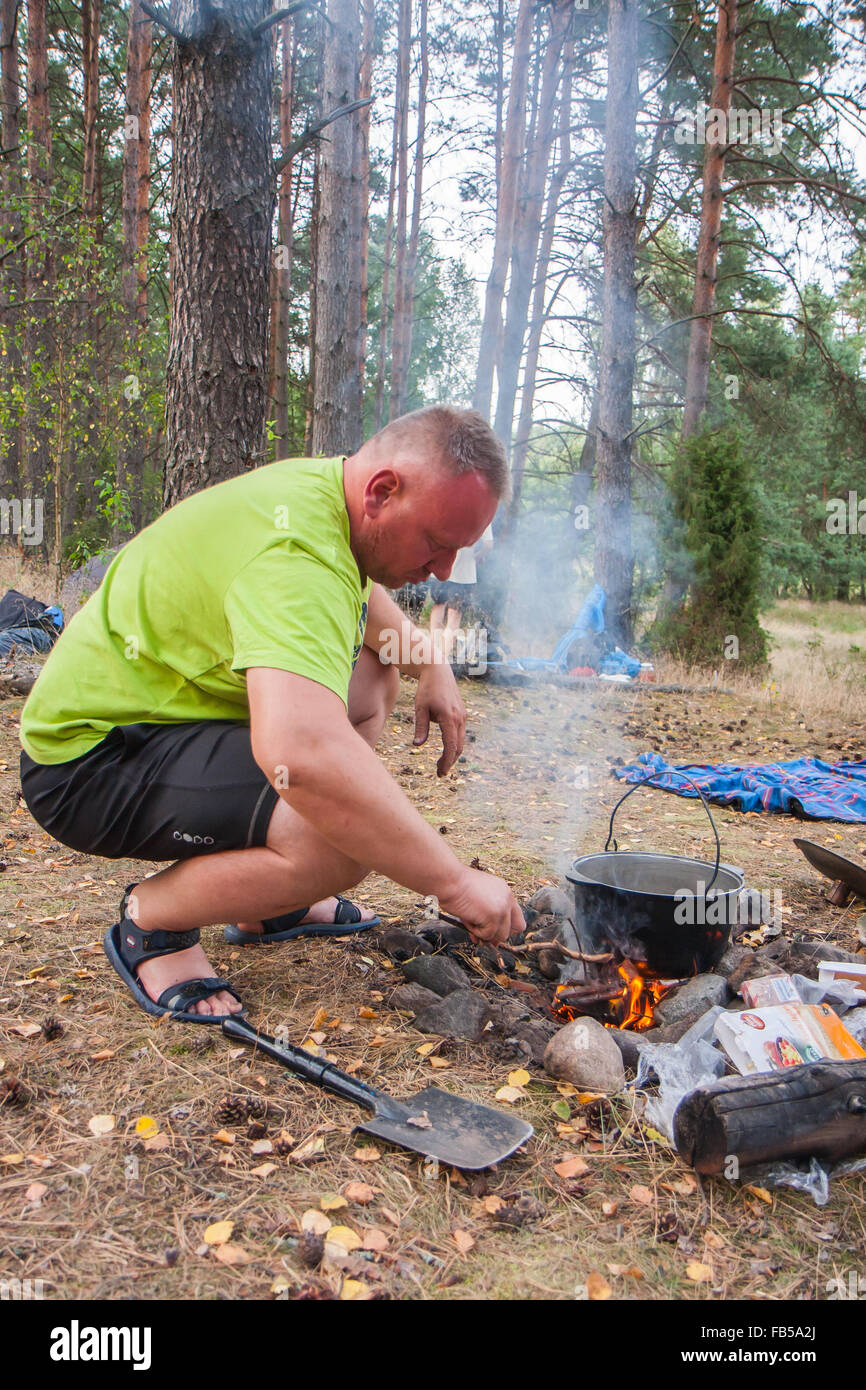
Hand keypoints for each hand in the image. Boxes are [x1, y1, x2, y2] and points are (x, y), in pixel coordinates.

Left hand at [413, 662, 466, 776]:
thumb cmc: (426, 689)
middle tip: (439, 773)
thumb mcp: (420, 708)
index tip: (440, 773)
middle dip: (450, 761)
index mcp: (449, 718)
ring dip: (452, 754)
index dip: (446, 762)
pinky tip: (446, 749)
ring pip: (461, 741)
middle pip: (458, 747)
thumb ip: (420, 727)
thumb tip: (416, 745)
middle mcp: (460, 718)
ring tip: (441, 764)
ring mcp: (462, 716)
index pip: (451, 746)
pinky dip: (454, 744)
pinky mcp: (461, 714)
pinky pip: (460, 734)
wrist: (437, 671)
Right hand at [439, 867, 523, 945]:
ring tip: (469, 920)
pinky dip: (475, 931)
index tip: (494, 932)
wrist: (448, 880)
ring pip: (501, 935)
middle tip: (484, 937)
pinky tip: (467, 918)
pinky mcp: (493, 917)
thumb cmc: (456, 886)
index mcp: (505, 891)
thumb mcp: (477, 899)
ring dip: (484, 933)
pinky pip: (487, 935)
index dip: (506, 927)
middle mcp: (508, 898)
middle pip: (517, 928)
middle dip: (501, 935)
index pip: (517, 916)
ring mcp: (502, 908)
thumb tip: (486, 939)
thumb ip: (486, 916)